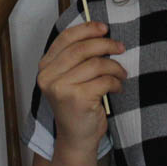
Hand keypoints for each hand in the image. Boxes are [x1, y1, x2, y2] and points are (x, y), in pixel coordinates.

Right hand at [35, 20, 125, 155]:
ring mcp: (61, 88)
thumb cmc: (77, 106)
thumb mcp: (70, 78)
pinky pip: (104, 80)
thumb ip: (77, 57)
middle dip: (106, 44)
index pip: (65, 38)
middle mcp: (49, 76)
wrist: (76, 138)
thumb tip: (100, 32)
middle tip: (120, 47)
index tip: (104, 28)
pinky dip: (116, 82)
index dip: (87, 29)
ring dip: (115, 67)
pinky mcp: (77, 99)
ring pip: (96, 64)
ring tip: (121, 74)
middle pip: (82, 48)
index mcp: (46, 67)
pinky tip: (117, 87)